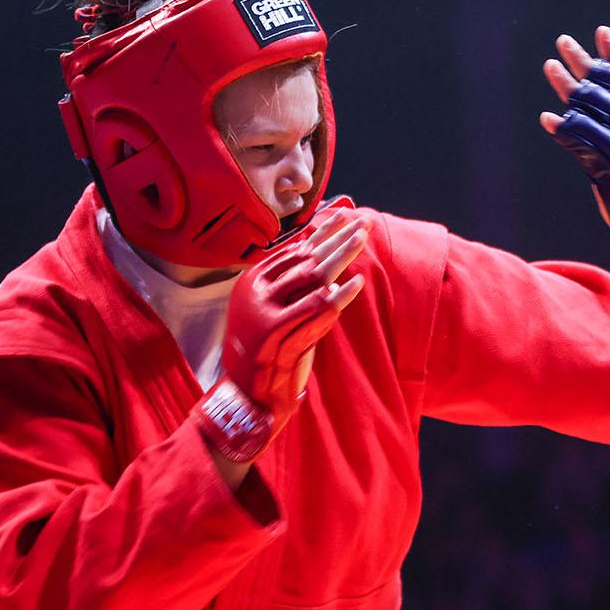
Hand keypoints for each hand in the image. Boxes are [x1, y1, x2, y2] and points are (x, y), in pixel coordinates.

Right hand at [196, 206, 368, 462]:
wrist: (247, 393)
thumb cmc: (269, 351)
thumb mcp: (279, 310)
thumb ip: (294, 285)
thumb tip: (319, 251)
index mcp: (252, 282)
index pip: (293, 250)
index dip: (321, 233)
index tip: (344, 216)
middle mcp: (254, 292)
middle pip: (305, 258)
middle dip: (336, 238)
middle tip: (361, 221)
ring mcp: (263, 312)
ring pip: (311, 277)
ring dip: (341, 255)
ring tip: (362, 238)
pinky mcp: (274, 335)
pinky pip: (314, 311)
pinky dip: (338, 296)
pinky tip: (356, 283)